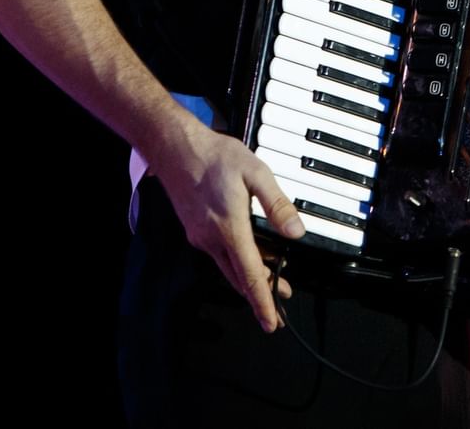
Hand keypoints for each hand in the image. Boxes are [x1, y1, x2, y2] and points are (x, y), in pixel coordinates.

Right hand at [149, 124, 305, 332]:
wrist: (174, 147)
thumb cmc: (214, 156)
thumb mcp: (256, 172)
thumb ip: (277, 204)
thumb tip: (295, 232)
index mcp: (229, 228)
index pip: (250, 275)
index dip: (262, 302)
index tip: (271, 322)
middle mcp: (212, 239)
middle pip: (239, 278)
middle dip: (260, 295)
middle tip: (280, 305)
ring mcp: (200, 236)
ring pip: (228, 267)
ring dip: (249, 278)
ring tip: (272, 278)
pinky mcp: (195, 230)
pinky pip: (219, 254)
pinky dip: (236, 261)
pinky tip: (249, 253)